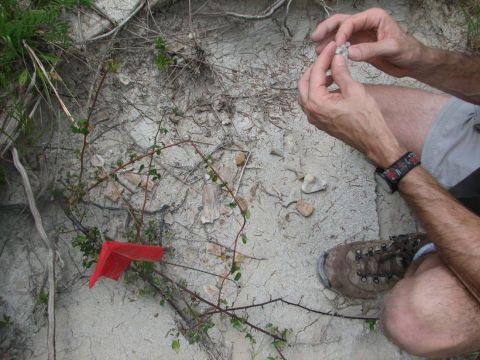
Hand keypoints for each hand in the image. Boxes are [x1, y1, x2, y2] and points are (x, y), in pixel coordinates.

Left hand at [297, 41, 404, 166]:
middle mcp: (311, 111)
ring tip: (331, 69)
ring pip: (306, 93)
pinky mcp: (320, 121)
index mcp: (316, 102)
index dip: (324, 57)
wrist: (373, 140)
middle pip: (304, 82)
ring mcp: (315, 118)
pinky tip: (332, 84)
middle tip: (328, 57)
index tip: (332, 47)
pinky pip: (313, 102)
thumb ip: (341, 73)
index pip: (315, 73)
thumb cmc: (366, 120)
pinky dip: (318, 90)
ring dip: (315, 79)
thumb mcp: (354, 90)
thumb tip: (335, 59)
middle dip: (315, 67)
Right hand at [311, 8, 422, 76]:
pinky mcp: (359, 47)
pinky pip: (343, 46)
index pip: (351, 22)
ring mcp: (361, 35)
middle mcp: (365, 23)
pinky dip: (334, 51)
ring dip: (327, 41)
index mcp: (374, 17)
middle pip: (341, 22)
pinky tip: (326, 57)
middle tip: (315, 38)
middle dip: (326, 29)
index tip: (336, 46)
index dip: (341, 33)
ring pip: (339, 34)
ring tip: (318, 51)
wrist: (413, 63)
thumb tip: (348, 53)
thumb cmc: (408, 51)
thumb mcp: (391, 49)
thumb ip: (370, 50)